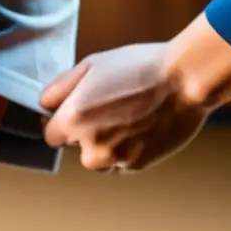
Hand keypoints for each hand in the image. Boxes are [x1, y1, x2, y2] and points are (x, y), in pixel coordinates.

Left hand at [40, 43, 212, 172]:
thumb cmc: (138, 67)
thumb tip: (44, 105)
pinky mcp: (138, 166)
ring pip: (98, 160)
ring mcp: (115, 159)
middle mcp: (90, 146)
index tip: (76, 111)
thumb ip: (59, 89)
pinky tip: (142, 127)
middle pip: (76, 147)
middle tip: (110, 109)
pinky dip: (127, 151)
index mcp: (72, 121)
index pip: (51, 134)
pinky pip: (122, 163)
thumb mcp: (91, 65)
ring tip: (128, 118)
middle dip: (85, 133)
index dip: (61, 121)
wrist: (186, 80)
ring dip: (105, 146)